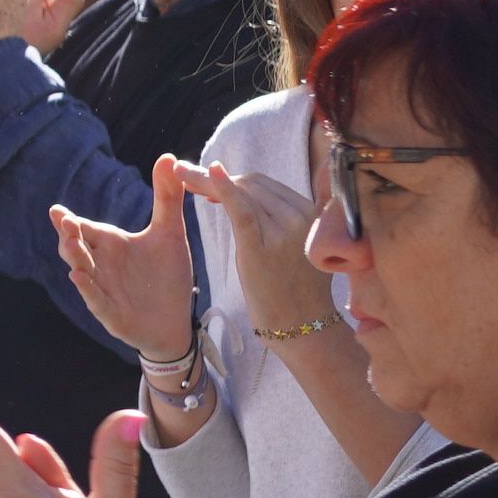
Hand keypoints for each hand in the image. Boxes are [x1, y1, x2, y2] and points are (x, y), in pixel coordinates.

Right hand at [54, 159, 199, 365]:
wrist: (177, 321)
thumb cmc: (167, 276)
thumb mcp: (170, 233)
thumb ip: (167, 198)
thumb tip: (169, 156)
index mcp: (109, 244)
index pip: (84, 228)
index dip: (68, 220)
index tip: (57, 210)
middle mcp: (100, 265)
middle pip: (76, 248)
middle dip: (68, 235)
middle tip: (64, 220)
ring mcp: (102, 290)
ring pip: (82, 272)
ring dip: (75, 258)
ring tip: (72, 243)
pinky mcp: (111, 314)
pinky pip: (95, 300)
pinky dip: (86, 290)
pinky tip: (79, 277)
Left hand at [187, 162, 327, 336]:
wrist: (302, 324)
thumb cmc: (295, 286)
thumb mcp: (296, 244)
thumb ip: (280, 216)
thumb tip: (242, 188)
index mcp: (314, 214)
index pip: (265, 184)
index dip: (233, 179)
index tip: (208, 178)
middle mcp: (302, 217)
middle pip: (251, 184)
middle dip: (216, 178)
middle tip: (186, 176)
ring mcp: (285, 232)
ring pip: (242, 193)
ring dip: (207, 181)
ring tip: (183, 179)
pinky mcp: (262, 247)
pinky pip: (240, 209)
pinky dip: (221, 187)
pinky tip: (207, 173)